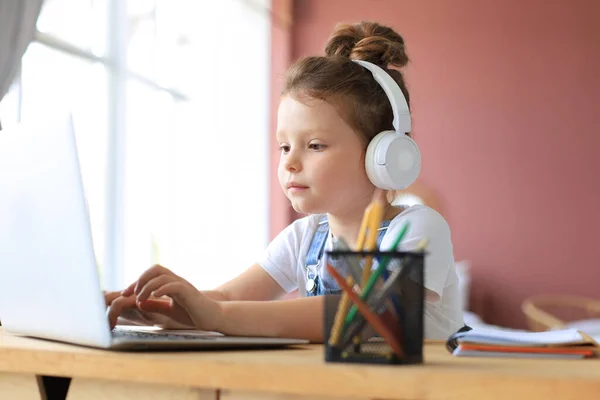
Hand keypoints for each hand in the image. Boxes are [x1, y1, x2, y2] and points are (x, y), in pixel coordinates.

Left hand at [108, 265, 222, 330]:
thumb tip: (139, 303)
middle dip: (140, 279)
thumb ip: (155, 306)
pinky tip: (155, 296)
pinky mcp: (189, 292)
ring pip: (163, 276)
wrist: (212, 318)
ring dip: (147, 286)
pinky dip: (162, 289)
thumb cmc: (192, 314)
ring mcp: (183, 285)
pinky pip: (174, 285)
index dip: (136, 282)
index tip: (124, 294)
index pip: (151, 275)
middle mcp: (176, 281)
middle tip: (130, 293)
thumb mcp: (168, 310)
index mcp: (171, 284)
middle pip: (156, 269)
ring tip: (140, 299)